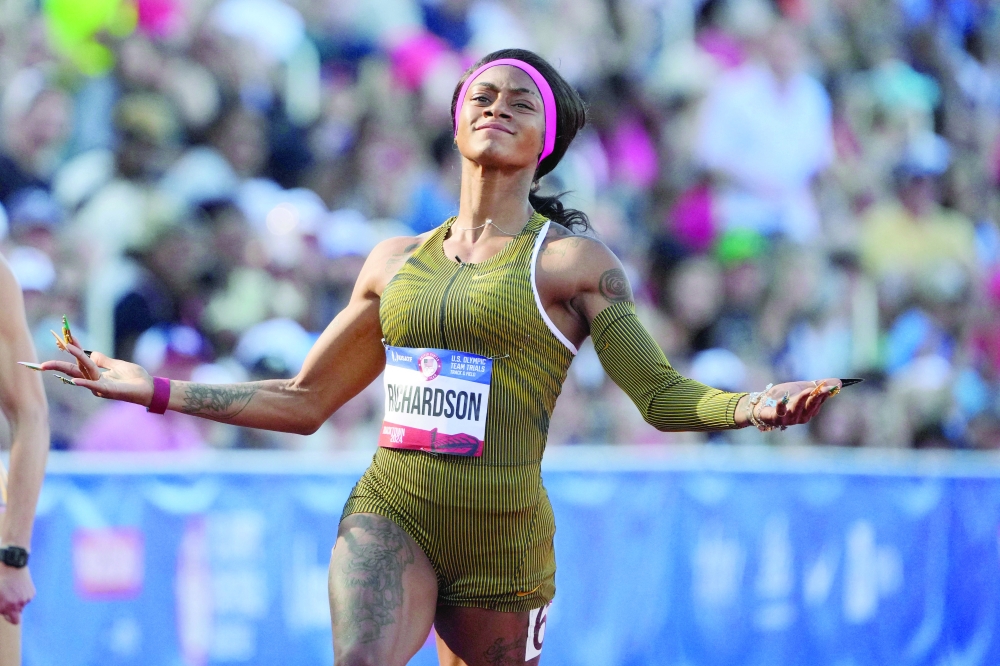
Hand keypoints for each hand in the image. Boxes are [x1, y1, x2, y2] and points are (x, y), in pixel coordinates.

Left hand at [0, 564, 33, 624]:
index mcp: (5, 607)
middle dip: (12, 611)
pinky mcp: (31, 593)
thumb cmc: (1, 579)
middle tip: (7, 602)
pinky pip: (26, 599)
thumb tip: (3, 608)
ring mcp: (26, 599)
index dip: (8, 615)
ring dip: (17, 602)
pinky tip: (17, 587)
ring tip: (11, 590)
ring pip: (21, 606)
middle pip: (17, 616)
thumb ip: (0, 605)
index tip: (5, 610)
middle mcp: (17, 605)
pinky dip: (22, 595)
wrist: (11, 564)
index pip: (12, 619)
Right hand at [39, 343, 153, 406]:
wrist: (150, 388)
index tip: (66, 336)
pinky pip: (95, 387)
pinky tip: (75, 381)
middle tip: (42, 363)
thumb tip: (91, 353)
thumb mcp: (117, 365)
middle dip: (59, 365)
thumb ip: (103, 360)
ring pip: (84, 372)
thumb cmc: (135, 378)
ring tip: (67, 348)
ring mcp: (100, 388)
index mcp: (96, 375)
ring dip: (76, 360)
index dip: (73, 349)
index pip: (80, 361)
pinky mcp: (109, 391)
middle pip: (75, 370)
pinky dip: (85, 384)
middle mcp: (95, 382)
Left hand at [743, 378, 841, 429]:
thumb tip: (839, 382)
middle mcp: (801, 417)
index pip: (818, 402)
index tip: (830, 387)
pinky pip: (779, 413)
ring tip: (806, 390)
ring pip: (797, 410)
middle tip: (822, 389)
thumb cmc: (784, 396)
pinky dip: (781, 407)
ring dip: (802, 400)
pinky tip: (782, 400)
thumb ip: (819, 385)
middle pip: (810, 408)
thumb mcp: (802, 387)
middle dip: (817, 398)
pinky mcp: (775, 418)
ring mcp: (788, 419)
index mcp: (809, 411)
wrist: (763, 402)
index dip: (825, 394)